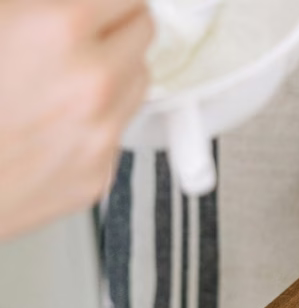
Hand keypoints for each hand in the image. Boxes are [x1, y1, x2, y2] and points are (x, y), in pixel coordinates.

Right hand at [0, 0, 152, 238]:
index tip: (101, 3)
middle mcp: (93, 82)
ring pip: (138, 80)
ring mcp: (100, 133)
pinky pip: (116, 130)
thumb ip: (32, 8)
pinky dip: (96, 118)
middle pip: (142, 33)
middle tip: (85, 28)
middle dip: (116, 25)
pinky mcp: (97, 175)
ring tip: (63, 75)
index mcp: (60, 28)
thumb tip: (55, 8)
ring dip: (114, 69)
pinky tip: (51, 119)